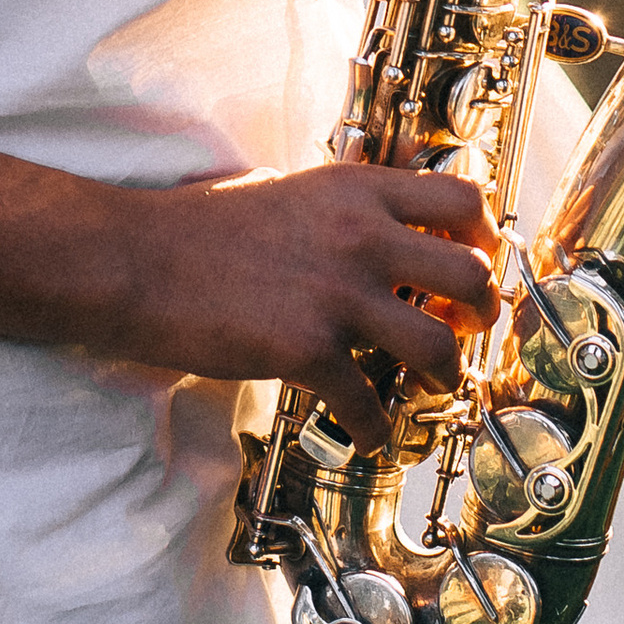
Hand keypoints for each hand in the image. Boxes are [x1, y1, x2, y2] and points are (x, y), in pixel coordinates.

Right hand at [126, 160, 496, 448]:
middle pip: (469, 274)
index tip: (480, 258)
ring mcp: (337, 294)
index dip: (484, 233)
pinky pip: (368, 402)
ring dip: (445, 375)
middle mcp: (361, 236)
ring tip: (432, 385)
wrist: (140, 262)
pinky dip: (375, 428)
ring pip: (438, 344)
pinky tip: (367, 433)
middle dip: (482, 311)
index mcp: (357, 190)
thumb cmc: (200, 228)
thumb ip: (342, 211)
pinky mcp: (308, 349)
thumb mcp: (288, 192)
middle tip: (469, 327)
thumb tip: (380, 236)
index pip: (461, 196)